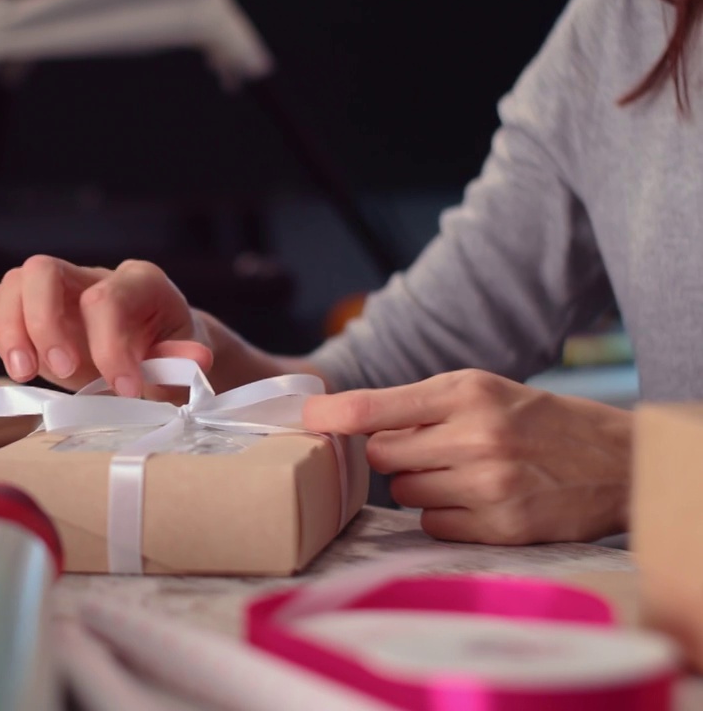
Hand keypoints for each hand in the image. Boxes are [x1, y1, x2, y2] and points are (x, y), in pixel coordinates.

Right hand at [0, 255, 212, 395]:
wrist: (151, 351)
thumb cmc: (166, 352)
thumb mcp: (184, 358)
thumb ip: (182, 361)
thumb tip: (194, 360)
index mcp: (139, 281)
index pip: (108, 299)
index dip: (111, 348)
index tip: (125, 389)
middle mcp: (91, 275)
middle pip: (43, 270)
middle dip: (44, 323)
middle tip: (63, 370)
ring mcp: (56, 288)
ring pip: (13, 284)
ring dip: (11, 331)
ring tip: (25, 374)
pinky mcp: (30, 308)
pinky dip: (1, 338)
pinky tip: (22, 368)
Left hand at [302, 369, 631, 544]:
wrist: (614, 461)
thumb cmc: (534, 420)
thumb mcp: (482, 390)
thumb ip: (417, 404)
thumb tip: (339, 420)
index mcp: (466, 392)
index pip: (375, 408)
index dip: (330, 417)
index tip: (304, 421)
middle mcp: (476, 436)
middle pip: (381, 456)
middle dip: (394, 455)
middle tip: (430, 449)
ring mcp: (490, 484)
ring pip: (404, 493)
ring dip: (422, 486)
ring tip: (464, 473)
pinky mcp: (502, 527)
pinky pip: (432, 525)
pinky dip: (445, 516)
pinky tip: (479, 500)